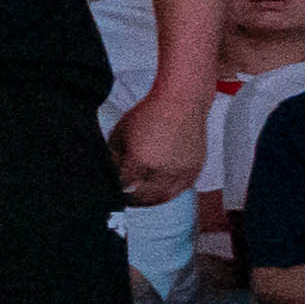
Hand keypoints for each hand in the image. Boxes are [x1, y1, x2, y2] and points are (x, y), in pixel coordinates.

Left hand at [114, 84, 212, 205]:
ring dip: (149, 201)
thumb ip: (112, 157)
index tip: (109, 192)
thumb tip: (108, 175)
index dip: (115, 191)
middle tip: (122, 200)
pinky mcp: (195, 169)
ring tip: (138, 199)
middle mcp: (164, 170)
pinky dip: (168, 193)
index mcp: (141, 161)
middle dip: (130, 200)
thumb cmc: (147, 114)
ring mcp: (182, 171)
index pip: (124, 187)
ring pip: (163, 197)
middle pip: (143, 197)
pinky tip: (158, 192)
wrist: (181, 102)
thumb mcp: (119, 135)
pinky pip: (181, 189)